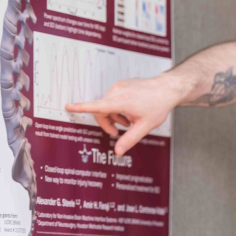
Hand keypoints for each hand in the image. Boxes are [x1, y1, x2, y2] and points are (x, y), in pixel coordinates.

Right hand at [65, 75, 182, 155]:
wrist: (167, 88)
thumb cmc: (158, 105)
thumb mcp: (145, 126)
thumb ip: (130, 139)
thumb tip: (118, 151)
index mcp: (121, 101)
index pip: (97, 106)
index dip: (81, 107)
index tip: (68, 106)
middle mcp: (117, 91)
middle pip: (100, 110)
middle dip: (106, 123)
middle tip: (118, 132)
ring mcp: (119, 86)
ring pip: (105, 104)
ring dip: (112, 115)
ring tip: (127, 122)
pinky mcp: (121, 84)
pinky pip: (111, 98)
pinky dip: (116, 108)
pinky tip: (128, 113)